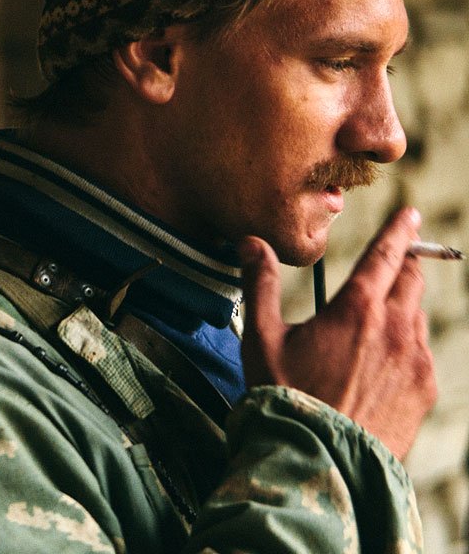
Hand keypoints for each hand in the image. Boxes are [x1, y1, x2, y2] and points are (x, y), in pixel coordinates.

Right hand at [239, 207, 436, 458]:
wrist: (320, 461)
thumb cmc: (286, 398)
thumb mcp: (261, 338)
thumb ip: (260, 284)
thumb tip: (251, 243)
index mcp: (357, 309)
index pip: (387, 255)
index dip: (401, 230)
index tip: (411, 214)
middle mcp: (396, 329)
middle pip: (412, 281)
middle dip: (404, 265)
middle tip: (395, 261)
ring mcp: (415, 362)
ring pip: (417, 318)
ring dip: (402, 310)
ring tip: (374, 325)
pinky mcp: (424, 391)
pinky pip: (421, 356)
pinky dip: (406, 348)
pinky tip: (380, 365)